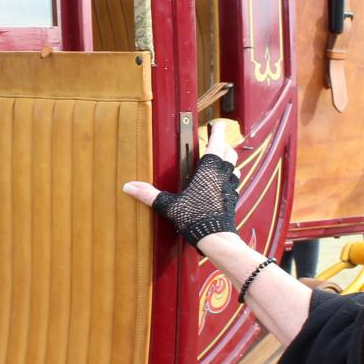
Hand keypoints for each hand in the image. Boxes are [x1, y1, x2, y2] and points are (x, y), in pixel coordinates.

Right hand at [123, 120, 239, 247]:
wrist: (217, 239)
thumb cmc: (196, 219)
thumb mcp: (170, 206)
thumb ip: (149, 195)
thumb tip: (129, 187)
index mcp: (209, 169)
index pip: (217, 142)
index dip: (218, 131)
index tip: (217, 123)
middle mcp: (223, 175)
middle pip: (230, 153)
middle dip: (223, 146)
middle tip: (215, 143)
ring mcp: (230, 188)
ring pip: (235, 168)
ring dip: (229, 163)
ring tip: (220, 163)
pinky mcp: (233, 200)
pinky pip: (234, 185)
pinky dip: (230, 180)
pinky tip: (221, 186)